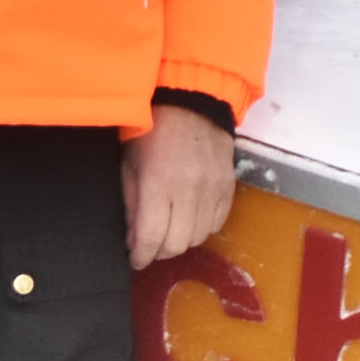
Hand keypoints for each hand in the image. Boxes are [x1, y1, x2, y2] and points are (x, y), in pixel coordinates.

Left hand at [122, 107, 236, 269]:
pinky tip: (190, 218)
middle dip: (160, 251)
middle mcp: (190, 189)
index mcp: (160, 181)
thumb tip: (134, 241)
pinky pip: (218, 223)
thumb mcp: (130, 164)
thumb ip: (132, 204)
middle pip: (178, 243)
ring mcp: (213, 188)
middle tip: (150, 244)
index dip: (141, 255)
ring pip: (199, 237)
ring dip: (182, 241)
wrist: (192, 101)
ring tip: (170, 230)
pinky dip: (202, 228)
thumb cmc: (152, 130)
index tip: (135, 259)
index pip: (152, 236)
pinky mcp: (228, 185)